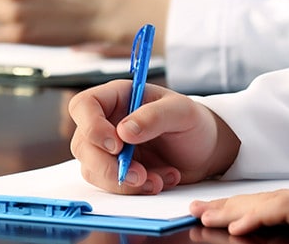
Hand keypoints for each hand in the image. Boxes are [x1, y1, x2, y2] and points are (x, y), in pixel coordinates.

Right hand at [68, 80, 239, 194]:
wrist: (205, 151)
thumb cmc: (193, 123)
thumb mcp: (182, 113)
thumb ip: (154, 117)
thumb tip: (124, 131)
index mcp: (117, 97)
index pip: (84, 106)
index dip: (92, 127)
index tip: (117, 146)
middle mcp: (106, 122)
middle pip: (83, 144)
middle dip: (109, 166)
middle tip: (140, 175)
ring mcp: (108, 149)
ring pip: (93, 169)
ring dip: (123, 182)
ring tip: (159, 181)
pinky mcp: (116, 171)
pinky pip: (110, 185)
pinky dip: (134, 189)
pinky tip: (160, 181)